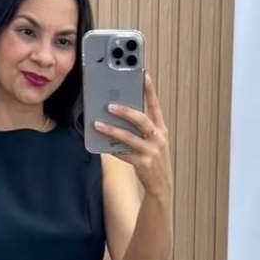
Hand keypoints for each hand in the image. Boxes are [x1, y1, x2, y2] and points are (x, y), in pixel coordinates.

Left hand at [93, 71, 171, 197]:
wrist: (161, 185)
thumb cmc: (154, 160)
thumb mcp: (153, 142)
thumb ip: (142, 129)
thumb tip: (121, 114)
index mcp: (161, 129)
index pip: (156, 106)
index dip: (150, 90)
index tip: (144, 75)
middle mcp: (158, 138)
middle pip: (142, 119)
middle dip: (126, 111)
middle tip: (110, 105)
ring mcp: (151, 152)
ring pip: (129, 137)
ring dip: (112, 130)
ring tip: (98, 124)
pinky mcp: (143, 164)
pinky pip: (124, 154)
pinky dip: (112, 149)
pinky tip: (102, 145)